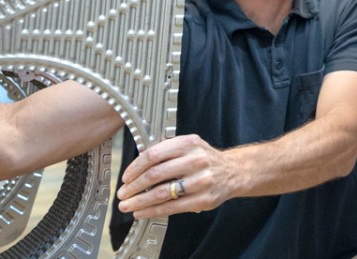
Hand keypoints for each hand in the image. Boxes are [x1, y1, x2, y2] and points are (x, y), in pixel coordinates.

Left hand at [117, 134, 236, 217]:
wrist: (233, 171)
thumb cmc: (205, 159)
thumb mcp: (189, 146)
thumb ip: (167, 151)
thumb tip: (136, 168)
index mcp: (189, 143)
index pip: (154, 154)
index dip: (135, 167)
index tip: (125, 177)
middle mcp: (196, 159)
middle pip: (156, 174)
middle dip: (134, 186)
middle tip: (123, 193)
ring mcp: (201, 180)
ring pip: (162, 193)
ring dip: (140, 201)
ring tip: (128, 205)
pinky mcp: (203, 199)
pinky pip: (172, 207)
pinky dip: (153, 211)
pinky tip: (143, 212)